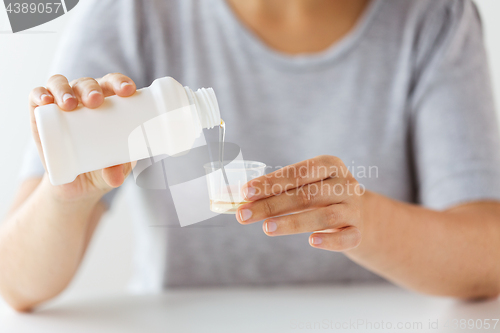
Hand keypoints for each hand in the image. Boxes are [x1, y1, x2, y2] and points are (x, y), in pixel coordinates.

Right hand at [28, 73, 136, 200]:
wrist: (79, 185)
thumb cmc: (105, 166)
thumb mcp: (117, 168)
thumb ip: (118, 169)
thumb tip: (115, 178)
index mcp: (108, 102)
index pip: (113, 84)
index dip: (119, 82)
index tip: (128, 90)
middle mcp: (83, 98)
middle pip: (87, 84)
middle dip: (91, 89)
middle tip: (95, 101)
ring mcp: (61, 104)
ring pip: (61, 85)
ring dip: (64, 90)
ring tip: (69, 104)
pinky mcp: (41, 115)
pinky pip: (37, 97)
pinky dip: (39, 95)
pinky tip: (45, 100)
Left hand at [236, 155, 365, 250]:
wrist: (360, 214)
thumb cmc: (320, 195)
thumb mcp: (304, 185)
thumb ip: (277, 189)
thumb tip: (236, 198)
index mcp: (329, 165)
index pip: (298, 172)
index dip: (271, 182)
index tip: (245, 192)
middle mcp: (345, 184)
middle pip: (307, 195)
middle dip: (272, 205)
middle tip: (243, 215)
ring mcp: (353, 208)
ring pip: (324, 216)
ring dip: (294, 223)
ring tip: (267, 228)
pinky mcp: (358, 231)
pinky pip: (346, 237)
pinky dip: (330, 240)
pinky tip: (312, 242)